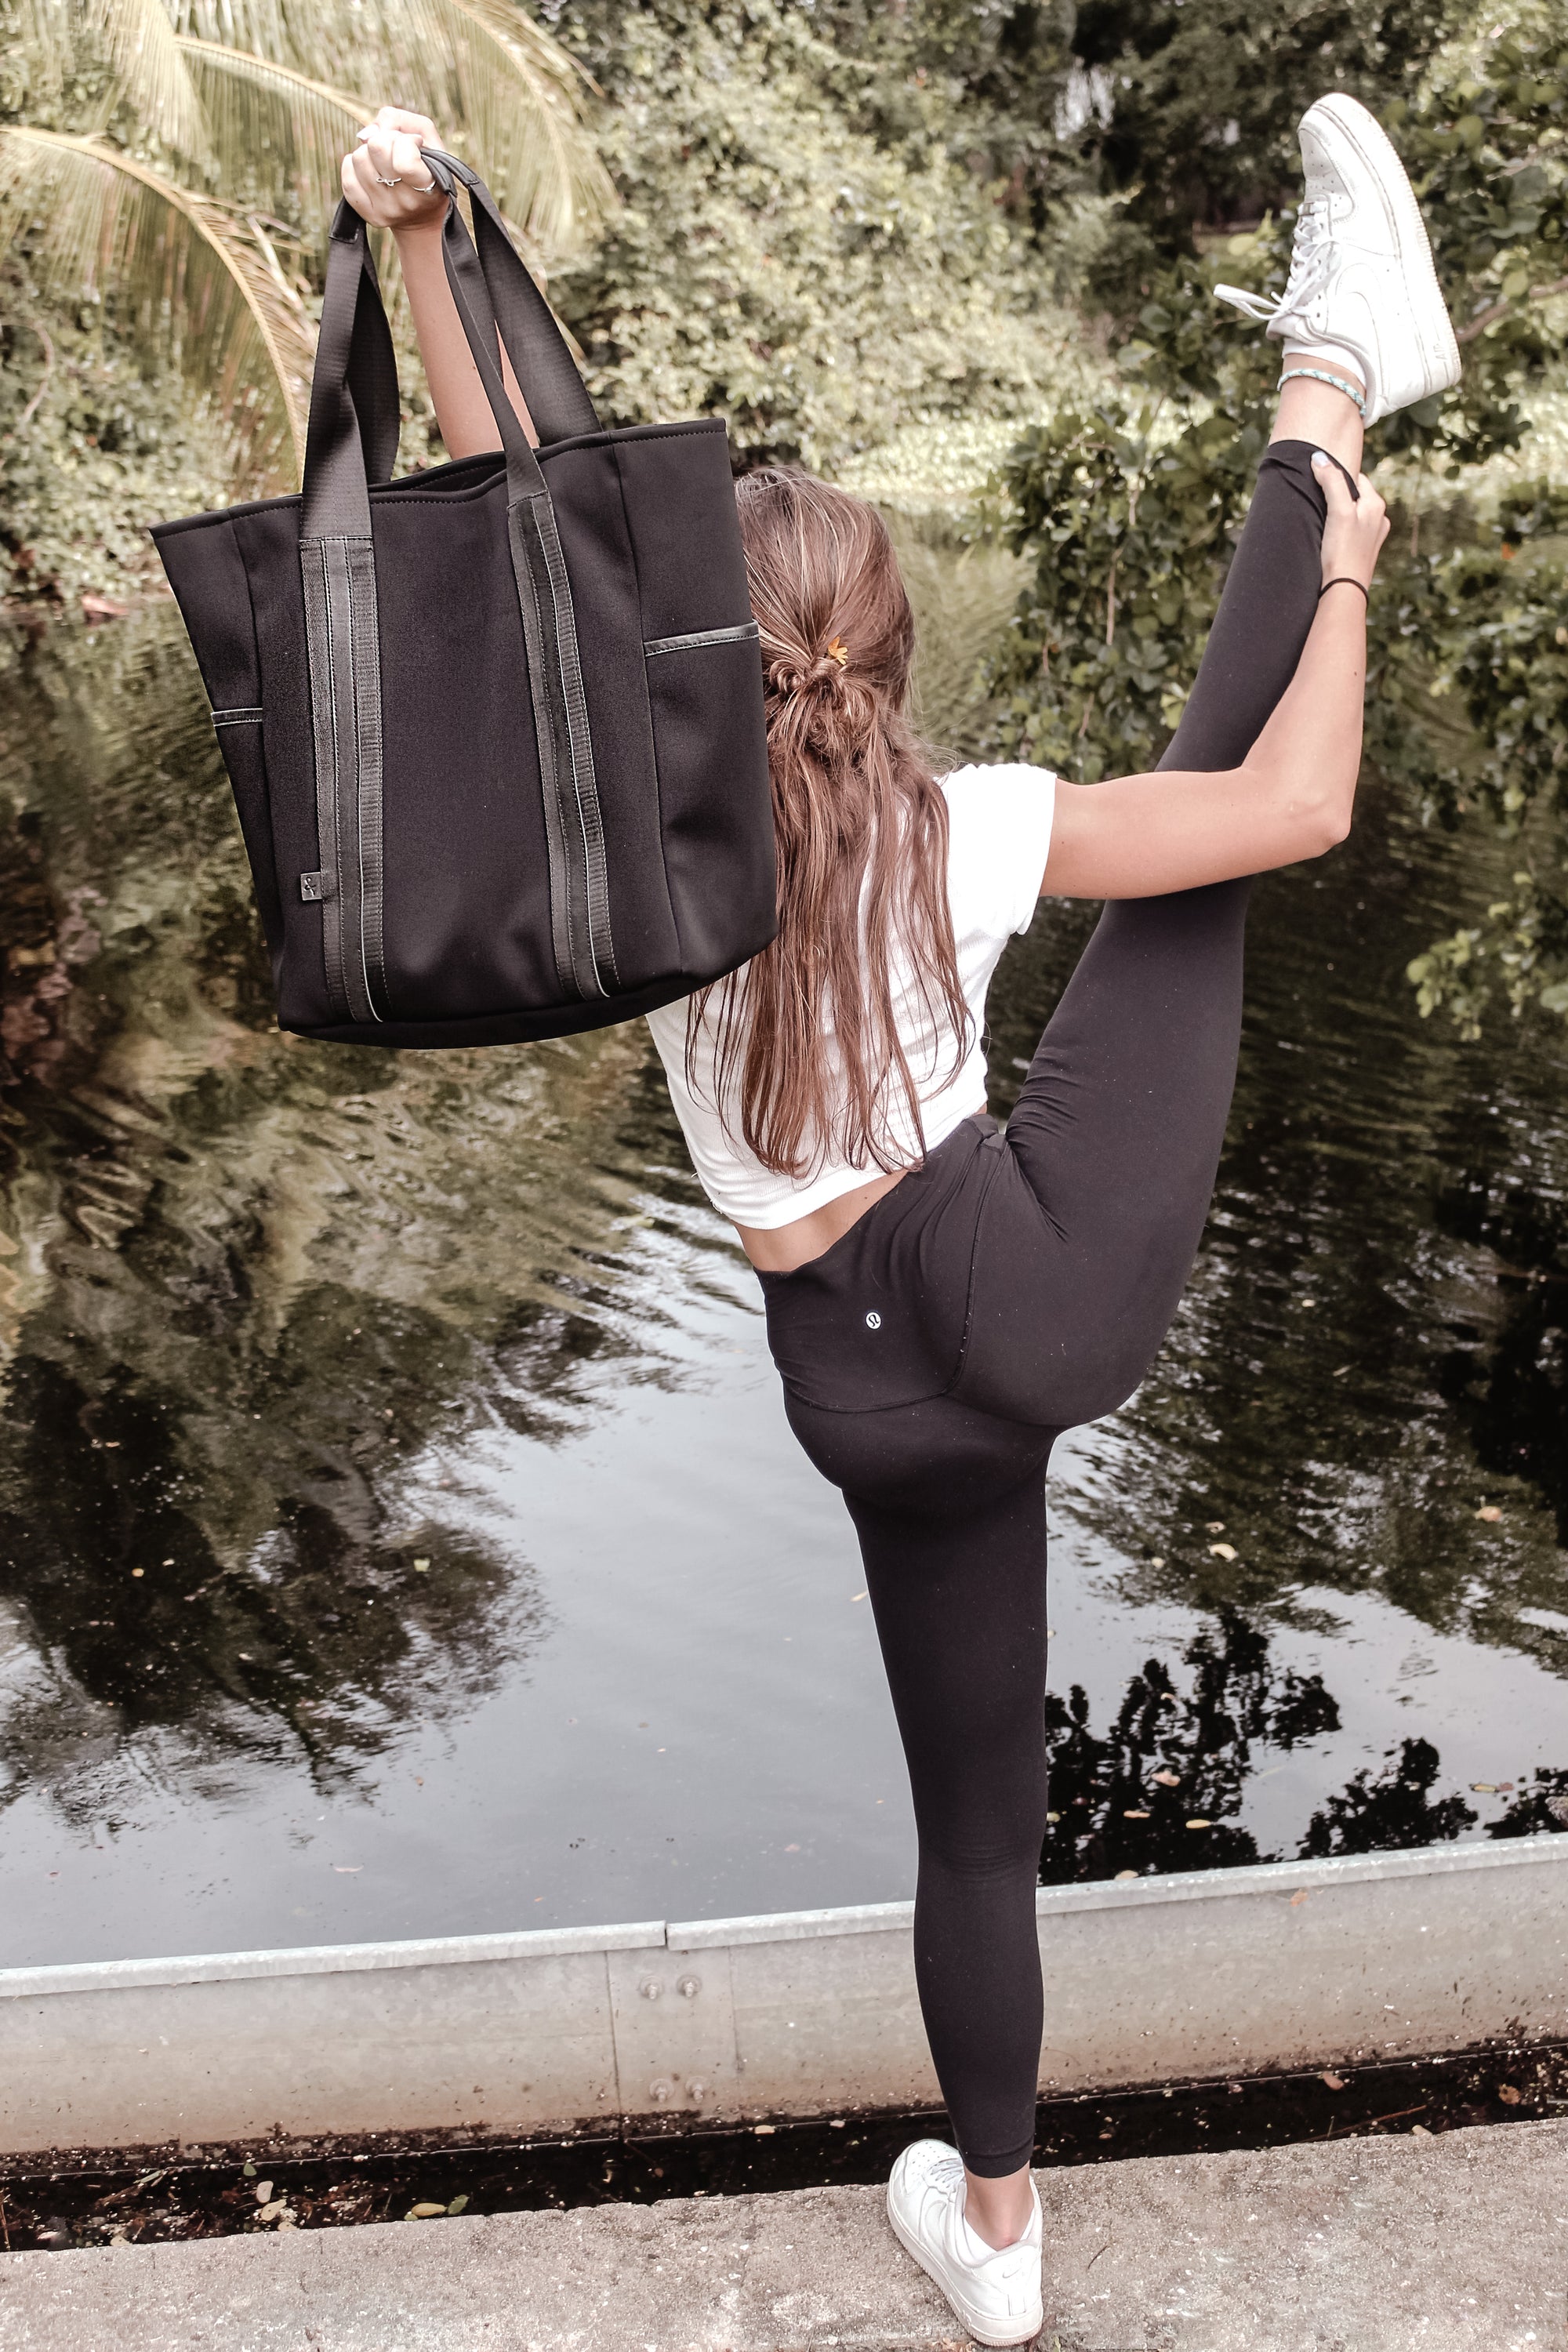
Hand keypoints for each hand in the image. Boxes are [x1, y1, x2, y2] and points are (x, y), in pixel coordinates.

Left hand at [340, 107, 447, 236]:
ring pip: (358, 159)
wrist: (425, 211)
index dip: (404, 141)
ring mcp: (388, 212)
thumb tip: (366, 135)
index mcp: (430, 185)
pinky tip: (369, 170)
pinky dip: (354, 166)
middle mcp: (408, 203)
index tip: (413, 144)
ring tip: (383, 163)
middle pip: (376, 148)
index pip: (404, 162)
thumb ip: (398, 120)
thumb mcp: (425, 135)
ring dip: (368, 153)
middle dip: (383, 140)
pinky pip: (347, 179)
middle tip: (394, 150)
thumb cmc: (426, 164)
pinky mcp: (371, 216)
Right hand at [1313, 453, 1388, 589]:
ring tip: (1322, 524)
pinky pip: (1351, 533)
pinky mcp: (1363, 554)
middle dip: (1337, 497)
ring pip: (1352, 516)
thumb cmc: (1342, 551)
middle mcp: (1379, 520)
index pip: (1355, 478)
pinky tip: (1330, 541)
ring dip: (1338, 516)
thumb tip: (1320, 458)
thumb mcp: (1337, 510)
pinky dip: (1340, 532)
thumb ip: (1331, 481)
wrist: (1344, 591)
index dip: (1336, 478)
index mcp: (1376, 505)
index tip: (1319, 483)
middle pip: (1354, 497)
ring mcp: (1372, 538)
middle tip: (1318, 504)